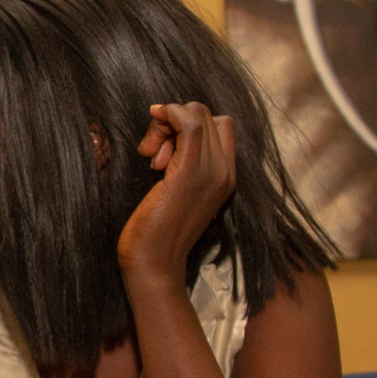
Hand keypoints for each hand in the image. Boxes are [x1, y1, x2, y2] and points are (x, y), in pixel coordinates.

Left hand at [117, 102, 235, 283]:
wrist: (154, 263)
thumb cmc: (156, 231)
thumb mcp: (175, 192)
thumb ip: (180, 164)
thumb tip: (164, 139)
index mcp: (225, 176)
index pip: (221, 125)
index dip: (189, 123)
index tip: (163, 148)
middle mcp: (225, 172)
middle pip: (206, 115)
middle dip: (174, 122)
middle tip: (153, 153)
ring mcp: (212, 171)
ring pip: (197, 114)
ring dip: (166, 124)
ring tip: (151, 158)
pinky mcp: (191, 173)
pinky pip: (189, 124)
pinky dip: (168, 117)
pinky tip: (150, 140)